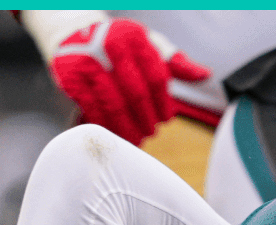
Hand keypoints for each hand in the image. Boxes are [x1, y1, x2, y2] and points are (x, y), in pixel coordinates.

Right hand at [49, 18, 209, 144]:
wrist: (74, 35)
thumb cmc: (120, 45)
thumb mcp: (149, 46)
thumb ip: (177, 63)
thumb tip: (204, 75)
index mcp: (134, 37)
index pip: (156, 77)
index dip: (163, 103)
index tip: (166, 119)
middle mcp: (110, 45)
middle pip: (136, 94)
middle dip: (146, 118)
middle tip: (151, 131)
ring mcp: (88, 61)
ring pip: (114, 105)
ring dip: (128, 128)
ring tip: (136, 138)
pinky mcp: (70, 77)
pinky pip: (92, 109)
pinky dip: (105, 125)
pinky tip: (114, 133)